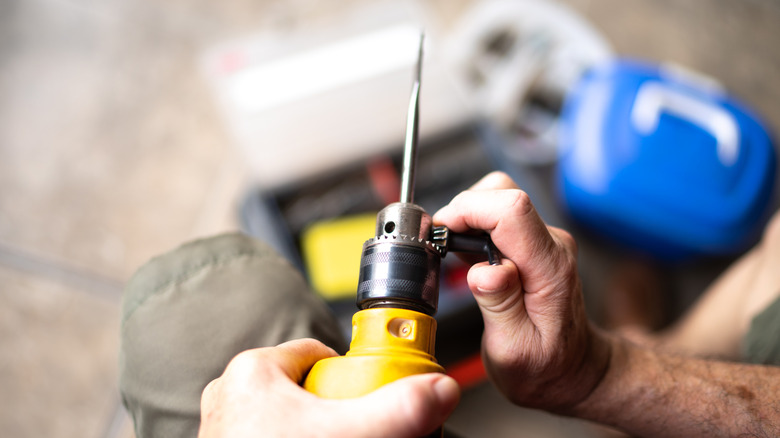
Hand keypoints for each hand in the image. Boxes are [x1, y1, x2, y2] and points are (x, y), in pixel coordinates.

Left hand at [199, 339, 459, 437]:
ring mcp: (230, 430)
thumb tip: (437, 391)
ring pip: (295, 422)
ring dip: (321, 434)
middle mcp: (233, 396)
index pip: (322, 353)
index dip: (353, 376)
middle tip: (357, 433)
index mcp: (254, 370)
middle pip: (311, 390)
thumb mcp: (350, 435)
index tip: (374, 396)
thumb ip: (399, 410)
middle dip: (339, 413)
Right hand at [433, 172, 609, 411]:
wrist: (574, 370)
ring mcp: (543, 241)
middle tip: (443, 245)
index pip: (512, 211)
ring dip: (468, 217)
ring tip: (454, 253)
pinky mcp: (532, 243)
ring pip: (499, 198)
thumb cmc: (546, 367)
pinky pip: (498, 215)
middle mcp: (551, 246)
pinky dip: (474, 226)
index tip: (442, 231)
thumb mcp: (515, 352)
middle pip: (504, 194)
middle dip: (464, 211)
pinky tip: (466, 255)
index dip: (469, 210)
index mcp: (548, 269)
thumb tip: (484, 272)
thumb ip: (500, 307)